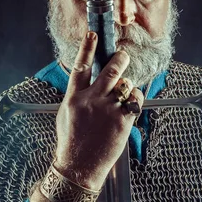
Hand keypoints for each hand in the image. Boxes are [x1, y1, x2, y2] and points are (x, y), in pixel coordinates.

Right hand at [54, 32, 143, 189]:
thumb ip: (78, 95)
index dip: (87, 48)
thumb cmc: (72, 141)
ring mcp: (108, 111)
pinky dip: (134, 99)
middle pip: (110, 71)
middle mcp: (91, 101)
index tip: (93, 34)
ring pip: (125, 85)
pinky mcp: (122, 121)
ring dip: (126, 86)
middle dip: (120, 59)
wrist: (79, 167)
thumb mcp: (66, 114)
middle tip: (123, 56)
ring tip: (122, 96)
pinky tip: (129, 106)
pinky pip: (135, 100)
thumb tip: (89, 80)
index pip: (81, 67)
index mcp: (74, 98)